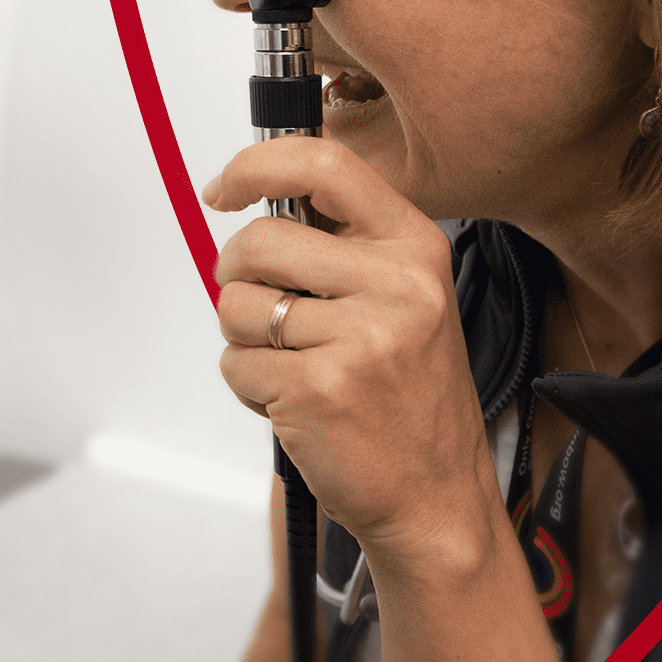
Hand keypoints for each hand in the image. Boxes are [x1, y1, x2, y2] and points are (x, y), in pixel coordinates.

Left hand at [204, 137, 497, 566]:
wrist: (438, 497)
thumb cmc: (408, 400)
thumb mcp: (403, 301)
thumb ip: (341, 248)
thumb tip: (251, 201)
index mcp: (415, 248)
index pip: (325, 165)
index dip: (255, 166)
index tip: (223, 188)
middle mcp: (396, 284)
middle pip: (258, 240)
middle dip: (237, 277)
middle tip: (267, 314)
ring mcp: (360, 336)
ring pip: (236, 305)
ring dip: (246, 340)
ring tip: (298, 367)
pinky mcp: (319, 387)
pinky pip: (235, 364)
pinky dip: (250, 387)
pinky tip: (299, 404)